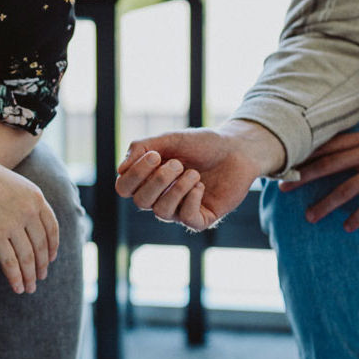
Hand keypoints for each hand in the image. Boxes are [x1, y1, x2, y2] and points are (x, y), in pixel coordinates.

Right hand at [0, 154, 59, 294]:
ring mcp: (13, 224)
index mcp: (37, 199)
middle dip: (42, 265)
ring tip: (30, 288)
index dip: (53, 246)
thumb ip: (28, 203)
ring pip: (27, 257)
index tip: (51, 259)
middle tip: (41, 277)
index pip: (52, 228)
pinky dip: (15, 277)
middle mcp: (29, 212)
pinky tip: (17, 286)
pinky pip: (10, 262)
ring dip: (30, 276)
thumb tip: (31, 224)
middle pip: (41, 246)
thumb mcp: (16, 185)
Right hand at [116, 122, 283, 231]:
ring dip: (177, 189)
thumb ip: (142, 148)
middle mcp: (160, 197)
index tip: (154, 155)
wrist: (238, 150)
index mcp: (149, 179)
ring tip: (194, 173)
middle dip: (157, 180)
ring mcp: (179, 210)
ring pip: (162, 211)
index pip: (124, 187)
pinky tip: (201, 185)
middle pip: (140, 201)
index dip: (135, 174)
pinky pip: (186, 218)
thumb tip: (120, 169)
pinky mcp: (200, 219)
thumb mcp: (170, 139)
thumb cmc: (203, 144)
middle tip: (178, 163)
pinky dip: (192, 199)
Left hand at [281, 99, 358, 230]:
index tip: (287, 159)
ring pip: (346, 189)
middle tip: (282, 187)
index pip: (329, 145)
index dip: (307, 152)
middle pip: (329, 164)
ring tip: (309, 217)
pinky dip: (358, 217)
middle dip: (304, 176)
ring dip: (326, 205)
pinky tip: (348, 228)